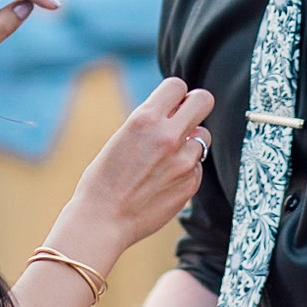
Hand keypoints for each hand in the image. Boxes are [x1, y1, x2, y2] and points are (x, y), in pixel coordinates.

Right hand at [65, 78, 214, 255]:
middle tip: (184, 119)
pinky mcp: (191, 183)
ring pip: (203, 137)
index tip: (171, 104)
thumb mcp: (122, 138)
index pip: (177, 85)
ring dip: (191, 142)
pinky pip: (197, 165)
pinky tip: (164, 181)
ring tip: (166, 159)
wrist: (103, 220)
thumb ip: (152, 123)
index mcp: (145, 119)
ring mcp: (184, 160)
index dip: (175, 94)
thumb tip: (177, 109)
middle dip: (196, 106)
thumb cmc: (104, 179)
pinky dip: (186, 168)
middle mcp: (168, 135)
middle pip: (204, 100)